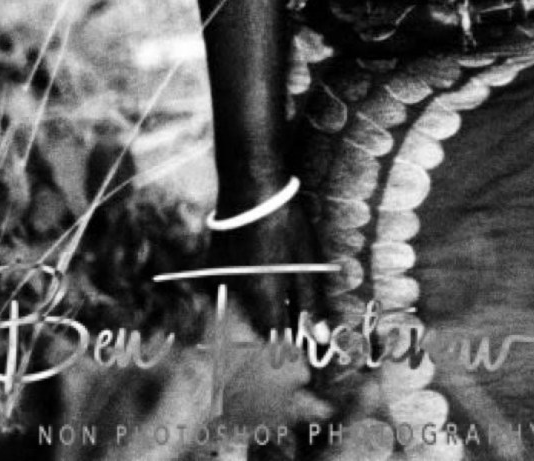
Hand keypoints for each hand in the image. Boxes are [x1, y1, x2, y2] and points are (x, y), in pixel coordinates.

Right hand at [207, 192, 327, 337]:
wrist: (251, 189)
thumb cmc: (285, 224)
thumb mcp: (306, 263)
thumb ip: (311, 303)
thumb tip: (320, 337)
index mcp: (264, 298)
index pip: (275, 337)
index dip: (289, 342)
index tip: (300, 344)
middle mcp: (238, 296)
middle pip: (257, 324)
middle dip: (275, 325)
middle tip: (292, 317)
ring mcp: (222, 282)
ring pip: (243, 309)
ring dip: (259, 307)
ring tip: (277, 289)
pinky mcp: (214, 268)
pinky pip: (229, 290)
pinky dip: (244, 289)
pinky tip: (258, 272)